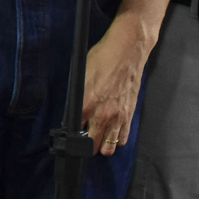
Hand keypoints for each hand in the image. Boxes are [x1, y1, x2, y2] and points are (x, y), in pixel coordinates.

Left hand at [82, 21, 145, 156]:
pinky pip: (123, 139)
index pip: (74, 130)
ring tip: (98, 138)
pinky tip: (112, 133)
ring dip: (102, 146)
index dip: (70, 132)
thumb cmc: (103, 57)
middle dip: (85, 144)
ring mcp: (117, 117)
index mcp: (86, 103)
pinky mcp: (129, 115)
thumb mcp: (82, 74)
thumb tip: (73, 109)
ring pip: (108, 148)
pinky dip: (117, 140)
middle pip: (91, 146)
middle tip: (84, 138)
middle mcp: (102, 114)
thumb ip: (78, 96)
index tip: (69, 132)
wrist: (127, 50)